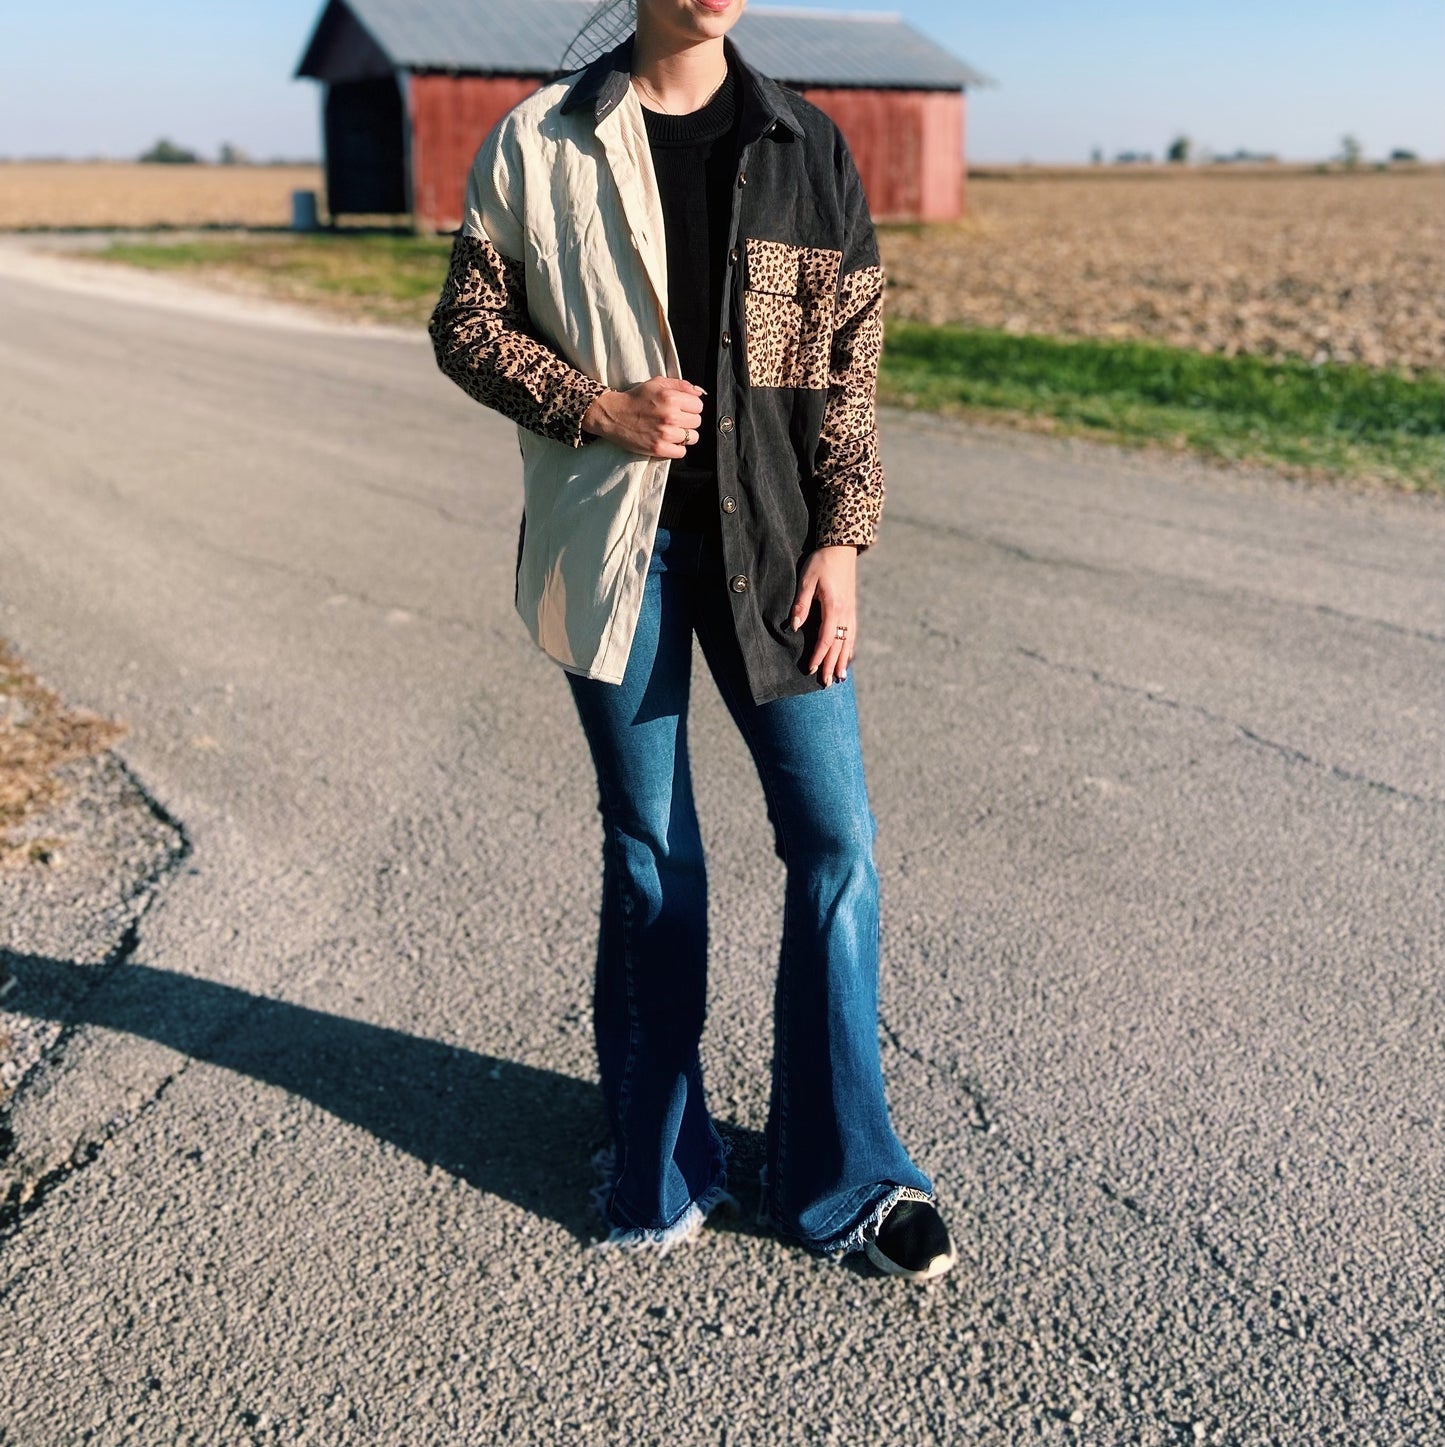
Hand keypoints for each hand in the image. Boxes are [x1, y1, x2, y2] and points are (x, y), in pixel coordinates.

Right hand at [581, 377, 704, 457]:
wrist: (613, 415)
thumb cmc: (635, 399)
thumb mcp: (657, 383)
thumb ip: (680, 385)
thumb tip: (699, 392)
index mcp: (671, 398)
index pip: (699, 406)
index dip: (691, 407)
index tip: (682, 408)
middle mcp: (670, 416)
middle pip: (697, 422)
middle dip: (688, 420)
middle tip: (675, 419)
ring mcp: (665, 434)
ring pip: (692, 437)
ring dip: (684, 435)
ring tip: (672, 430)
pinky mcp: (659, 448)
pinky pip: (682, 452)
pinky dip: (677, 448)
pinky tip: (668, 441)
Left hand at [789, 545, 858, 685]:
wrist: (841, 546)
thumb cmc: (821, 562)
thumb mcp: (806, 581)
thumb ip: (801, 605)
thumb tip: (793, 627)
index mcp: (833, 607)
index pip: (825, 639)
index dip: (818, 656)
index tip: (811, 669)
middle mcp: (845, 613)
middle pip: (838, 645)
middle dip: (831, 665)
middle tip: (826, 683)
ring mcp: (851, 611)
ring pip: (848, 641)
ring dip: (843, 660)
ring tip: (840, 677)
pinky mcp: (852, 607)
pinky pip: (852, 633)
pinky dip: (850, 647)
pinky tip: (848, 656)